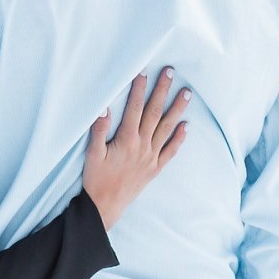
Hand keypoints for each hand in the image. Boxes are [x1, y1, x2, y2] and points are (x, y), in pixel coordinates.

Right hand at [82, 68, 190, 229]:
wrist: (105, 206)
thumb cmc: (96, 180)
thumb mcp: (92, 154)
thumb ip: (98, 131)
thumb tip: (103, 108)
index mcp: (127, 140)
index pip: (135, 108)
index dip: (139, 88)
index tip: (143, 71)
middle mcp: (143, 146)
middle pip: (154, 113)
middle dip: (162, 90)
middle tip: (171, 72)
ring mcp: (151, 157)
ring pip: (167, 128)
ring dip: (177, 109)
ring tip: (187, 93)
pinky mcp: (154, 168)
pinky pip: (170, 151)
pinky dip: (179, 138)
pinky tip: (186, 126)